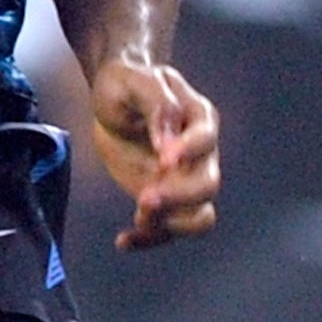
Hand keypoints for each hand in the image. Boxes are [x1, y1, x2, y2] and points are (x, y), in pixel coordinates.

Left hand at [88, 55, 219, 251]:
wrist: (113, 101)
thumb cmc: (125, 83)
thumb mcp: (131, 81)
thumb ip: (155, 104)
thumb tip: (167, 142)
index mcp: (198, 117)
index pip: (205, 139)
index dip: (188, 151)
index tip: (162, 160)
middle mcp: (199, 154)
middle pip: (208, 185)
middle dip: (180, 197)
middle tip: (144, 198)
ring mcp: (184, 180)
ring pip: (199, 216)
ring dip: (172, 224)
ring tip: (139, 218)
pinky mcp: (165, 199)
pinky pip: (168, 229)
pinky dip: (148, 239)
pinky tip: (123, 240)